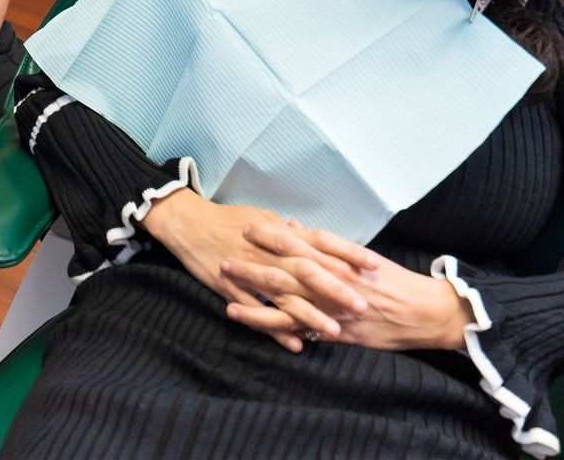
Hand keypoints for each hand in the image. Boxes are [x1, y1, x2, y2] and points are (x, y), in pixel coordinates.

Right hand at [144, 192, 377, 352]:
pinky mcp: (231, 290)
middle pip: (307, 271)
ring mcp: (250, 272)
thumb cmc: (228, 220)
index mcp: (280, 233)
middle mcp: (268, 252)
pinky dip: (276, 330)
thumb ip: (289, 232)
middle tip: (363, 306)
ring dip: (310, 315)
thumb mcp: (263, 218)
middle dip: (335, 289)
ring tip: (335, 331)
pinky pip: (257, 313)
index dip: (348, 253)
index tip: (375, 265)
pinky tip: (296, 344)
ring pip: (284, 296)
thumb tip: (310, 235)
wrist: (188, 223)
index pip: (321, 240)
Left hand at [222, 220, 469, 352]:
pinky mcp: (331, 330)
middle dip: (252, 260)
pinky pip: (291, 326)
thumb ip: (325, 244)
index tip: (247, 226)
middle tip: (223, 251)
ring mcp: (329, 305)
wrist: (423, 312)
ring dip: (250, 287)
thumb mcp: (360, 256)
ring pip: (281, 295)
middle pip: (283, 267)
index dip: (270, 235)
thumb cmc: (393, 282)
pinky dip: (264, 321)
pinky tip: (240, 316)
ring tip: (223, 279)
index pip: (298, 242)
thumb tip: (294, 227)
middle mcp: (330, 279)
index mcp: (337, 258)